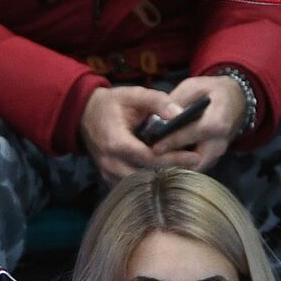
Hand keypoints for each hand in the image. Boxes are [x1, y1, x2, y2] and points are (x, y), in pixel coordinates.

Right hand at [80, 86, 198, 183]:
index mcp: (116, 142)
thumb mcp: (134, 95)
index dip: (173, 158)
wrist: (85, 114)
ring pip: (139, 185)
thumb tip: (179, 113)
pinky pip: (130, 186)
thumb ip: (158, 101)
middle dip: (171, 171)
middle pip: (146, 175)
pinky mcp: (107, 178)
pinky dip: (147, 182)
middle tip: (194, 166)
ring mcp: (107, 172)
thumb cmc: (112, 104)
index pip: (150, 158)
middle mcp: (110, 162)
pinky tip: (163, 174)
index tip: (195, 157)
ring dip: (160, 179)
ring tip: (183, 171)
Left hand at [153, 75, 248, 172]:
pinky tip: (167, 158)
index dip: (173, 141)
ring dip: (177, 166)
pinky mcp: (214, 158)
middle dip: (174, 162)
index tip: (155, 147)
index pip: (193, 134)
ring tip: (158, 160)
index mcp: (217, 122)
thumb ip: (177, 100)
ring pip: (195, 168)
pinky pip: (196, 167)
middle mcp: (219, 142)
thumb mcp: (194, 86)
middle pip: (195, 160)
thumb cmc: (213, 91)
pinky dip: (182, 166)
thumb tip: (160, 117)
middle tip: (154, 158)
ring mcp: (218, 153)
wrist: (236, 100)